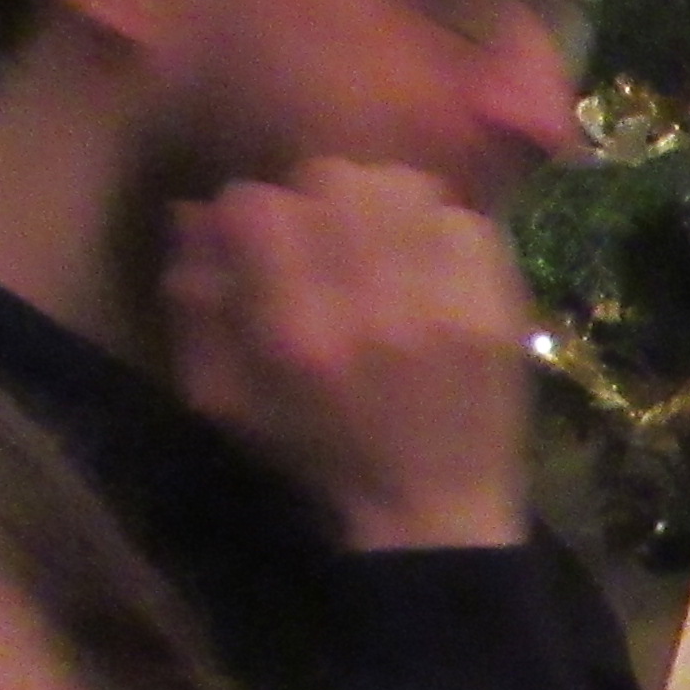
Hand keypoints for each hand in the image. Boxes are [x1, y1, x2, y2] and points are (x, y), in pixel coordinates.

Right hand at [165, 161, 538, 553]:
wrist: (434, 511)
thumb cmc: (318, 455)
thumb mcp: (225, 399)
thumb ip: (197, 304)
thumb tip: (192, 214)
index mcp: (293, 334)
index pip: (257, 206)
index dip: (250, 212)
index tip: (262, 239)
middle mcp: (370, 308)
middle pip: (333, 179)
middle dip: (317, 198)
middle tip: (325, 237)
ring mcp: (445, 304)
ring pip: (402, 187)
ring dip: (380, 204)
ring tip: (378, 243)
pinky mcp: (498, 307)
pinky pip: (464, 218)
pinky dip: (440, 229)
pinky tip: (428, 263)